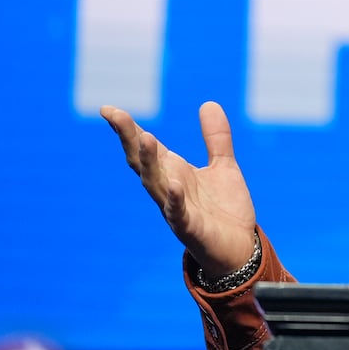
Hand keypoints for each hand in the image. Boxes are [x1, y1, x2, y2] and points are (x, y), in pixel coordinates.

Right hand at [102, 101, 257, 277]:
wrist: (240, 247)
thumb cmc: (225, 209)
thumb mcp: (223, 165)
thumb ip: (215, 137)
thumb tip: (207, 102)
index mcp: (174, 172)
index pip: (146, 148)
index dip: (128, 128)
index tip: (108, 108)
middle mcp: (168, 189)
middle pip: (142, 162)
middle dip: (129, 139)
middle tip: (116, 115)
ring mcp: (176, 209)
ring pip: (155, 184)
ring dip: (148, 162)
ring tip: (144, 136)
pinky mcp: (191, 228)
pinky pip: (178, 213)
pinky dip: (174, 199)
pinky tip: (173, 183)